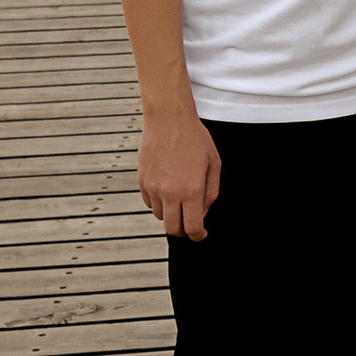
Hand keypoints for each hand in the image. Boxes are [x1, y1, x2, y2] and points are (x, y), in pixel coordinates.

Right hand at [138, 103, 221, 238]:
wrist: (169, 119)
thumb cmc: (195, 139)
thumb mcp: (214, 164)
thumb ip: (210, 192)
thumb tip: (202, 212)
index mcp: (191, 191)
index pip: (192, 227)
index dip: (198, 236)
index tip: (201, 234)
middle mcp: (170, 193)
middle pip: (173, 229)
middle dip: (183, 231)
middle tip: (190, 224)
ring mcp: (154, 188)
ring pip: (161, 216)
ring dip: (171, 214)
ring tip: (180, 199)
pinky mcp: (142, 182)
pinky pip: (151, 203)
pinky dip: (160, 202)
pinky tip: (168, 188)